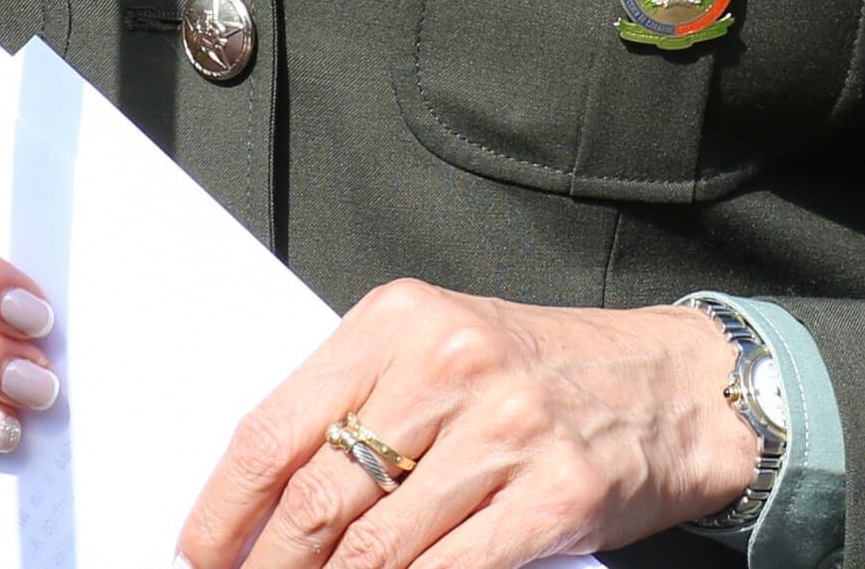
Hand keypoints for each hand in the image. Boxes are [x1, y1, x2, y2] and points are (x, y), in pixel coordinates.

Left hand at [180, 286, 754, 568]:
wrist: (666, 385)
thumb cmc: (533, 372)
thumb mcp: (433, 351)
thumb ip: (353, 405)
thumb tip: (260, 502)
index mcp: (399, 320)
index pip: (275, 427)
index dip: (224, 508)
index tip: (198, 553)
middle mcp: (449, 365)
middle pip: (319, 499)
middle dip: (270, 568)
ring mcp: (505, 432)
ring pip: (377, 551)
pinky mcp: (555, 497)